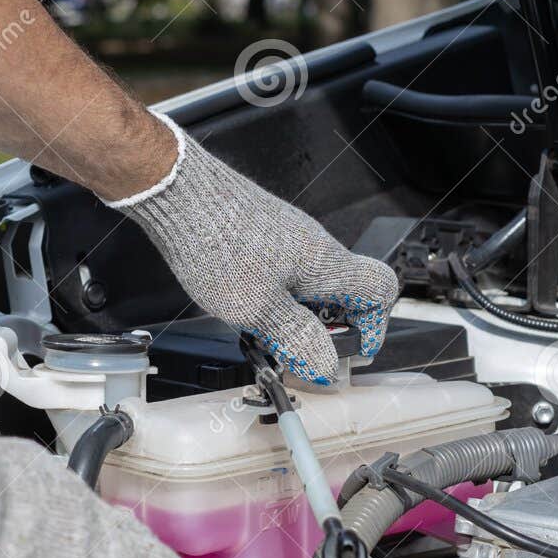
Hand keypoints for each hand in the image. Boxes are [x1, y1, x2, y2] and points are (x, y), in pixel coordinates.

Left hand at [109, 118, 398, 383]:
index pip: (380, 291)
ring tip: (260, 330)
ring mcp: (289, 236)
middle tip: (295, 351)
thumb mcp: (258, 309)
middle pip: (344, 292)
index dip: (373, 328)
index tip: (345, 354)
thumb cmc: (216, 242)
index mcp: (327, 264)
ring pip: (310, 283)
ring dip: (294, 314)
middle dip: (324, 328)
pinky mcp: (263, 232)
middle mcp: (315, 245)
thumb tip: (326, 365)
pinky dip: (272, 295)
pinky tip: (241, 304)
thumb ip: (296, 338)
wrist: (177, 192)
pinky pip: (283, 271)